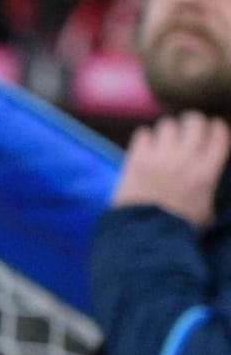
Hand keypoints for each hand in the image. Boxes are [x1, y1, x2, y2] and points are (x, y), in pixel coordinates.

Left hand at [112, 112, 230, 228]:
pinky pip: (143, 133)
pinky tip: (148, 146)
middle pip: (194, 121)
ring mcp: (158, 158)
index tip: (214, 128)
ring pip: (167, 124)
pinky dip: (147, 137)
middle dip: (194, 121)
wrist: (145, 233)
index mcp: (206, 174)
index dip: (217, 128)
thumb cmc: (180, 226)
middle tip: (190, 127)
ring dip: (169, 129)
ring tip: (167, 138)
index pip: (219, 136)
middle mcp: (184, 161)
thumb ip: (210, 186)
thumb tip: (210, 169)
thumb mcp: (208, 210)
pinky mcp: (135, 159)